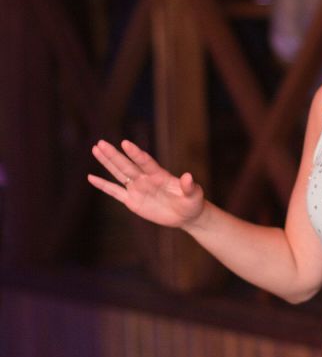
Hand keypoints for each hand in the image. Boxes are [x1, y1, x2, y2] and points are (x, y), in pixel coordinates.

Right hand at [88, 138, 205, 227]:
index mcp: (159, 175)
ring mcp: (137, 188)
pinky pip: (115, 192)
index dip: (136, 154)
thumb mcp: (194, 195)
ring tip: (96, 148)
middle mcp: (145, 179)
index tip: (125, 143)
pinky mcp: (132, 201)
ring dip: (107, 162)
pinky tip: (91, 177)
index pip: (145, 162)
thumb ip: (190, 186)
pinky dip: (103, 185)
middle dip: (113, 155)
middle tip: (100, 142)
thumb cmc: (192, 202)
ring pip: (118, 174)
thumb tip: (188, 176)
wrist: (185, 214)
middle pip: (126, 165)